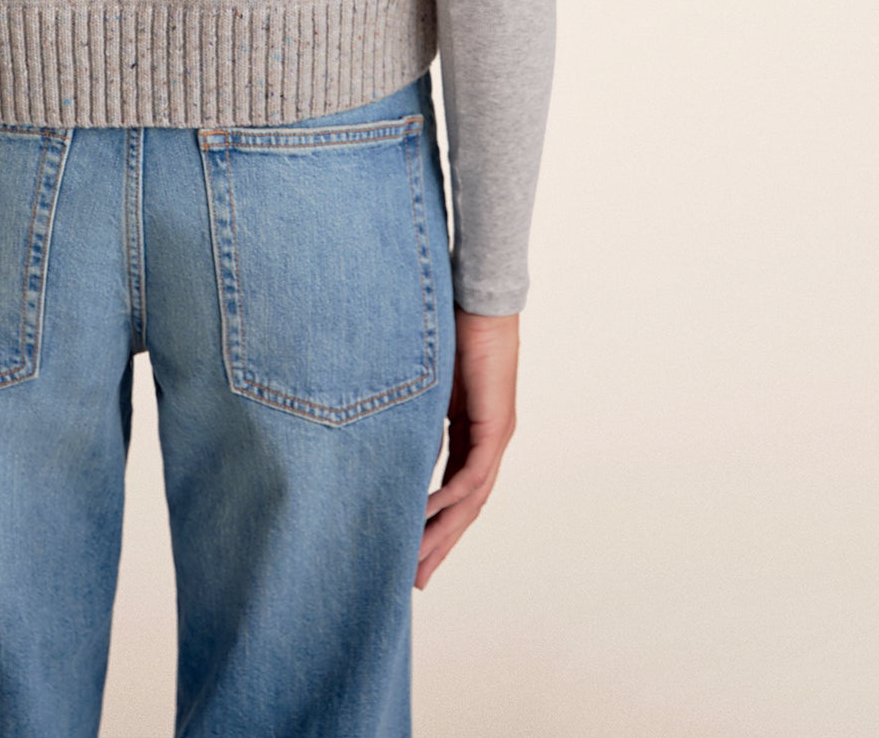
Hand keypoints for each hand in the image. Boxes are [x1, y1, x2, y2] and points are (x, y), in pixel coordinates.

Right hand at [417, 308, 518, 587]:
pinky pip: (471, 475)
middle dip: (439, 543)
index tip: (410, 547)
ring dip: (442, 532)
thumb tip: (382, 428)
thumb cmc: (452, 327)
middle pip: (465, 507)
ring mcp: (495, 436)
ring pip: (470, 500)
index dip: (433, 521)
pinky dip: (447, 498)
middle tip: (415, 578)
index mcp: (474, 432)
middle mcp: (489, 441)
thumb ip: (414, 411)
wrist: (479, 300)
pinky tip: (423, 515)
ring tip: (416, 560)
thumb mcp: (426, 382)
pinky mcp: (495, 426)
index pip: (455, 490)